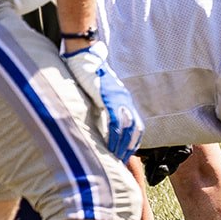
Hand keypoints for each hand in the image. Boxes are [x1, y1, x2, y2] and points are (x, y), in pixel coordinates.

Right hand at [62, 41, 142, 158]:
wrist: (84, 57)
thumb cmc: (87, 76)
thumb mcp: (98, 95)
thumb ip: (102, 108)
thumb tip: (98, 124)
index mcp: (124, 100)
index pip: (136, 126)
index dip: (131, 142)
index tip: (125, 156)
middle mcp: (126, 100)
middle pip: (136, 130)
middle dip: (129, 148)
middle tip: (121, 162)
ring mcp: (119, 99)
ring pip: (128, 129)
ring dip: (122, 146)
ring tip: (115, 158)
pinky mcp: (110, 98)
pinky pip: (116, 121)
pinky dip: (115, 136)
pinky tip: (110, 147)